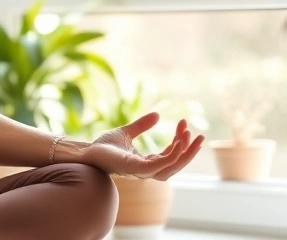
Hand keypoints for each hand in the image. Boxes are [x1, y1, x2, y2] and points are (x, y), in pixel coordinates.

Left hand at [83, 112, 203, 180]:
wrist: (86, 151)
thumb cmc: (103, 146)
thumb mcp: (126, 132)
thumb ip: (141, 125)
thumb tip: (157, 114)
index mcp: (146, 163)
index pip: (170, 155)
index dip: (180, 142)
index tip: (185, 125)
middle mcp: (146, 170)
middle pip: (175, 165)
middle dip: (189, 151)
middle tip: (200, 135)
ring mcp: (140, 171)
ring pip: (170, 168)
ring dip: (184, 154)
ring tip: (192, 137)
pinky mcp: (133, 169)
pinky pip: (157, 167)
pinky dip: (170, 158)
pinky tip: (178, 145)